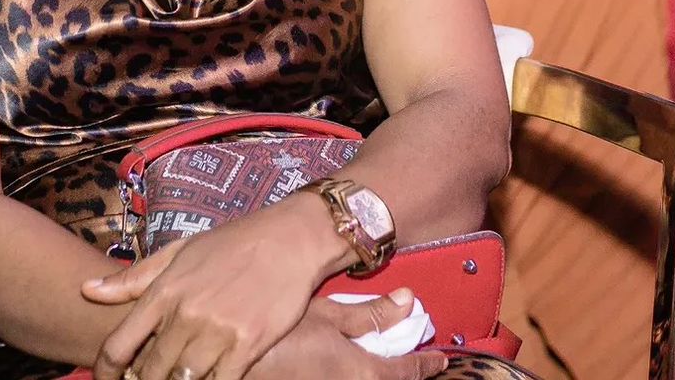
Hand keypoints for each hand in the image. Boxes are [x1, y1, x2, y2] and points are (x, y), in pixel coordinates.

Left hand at [83, 200, 334, 379]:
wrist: (290, 239)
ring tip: (180, 376)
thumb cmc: (234, 243)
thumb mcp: (181, 250)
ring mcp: (216, 331)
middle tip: (153, 376)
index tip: (110, 379)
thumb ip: (134, 276)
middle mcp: (186, 313)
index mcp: (165, 290)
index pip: (118, 346)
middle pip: (149, 372)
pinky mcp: (247, 345)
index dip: (106, 371)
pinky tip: (209, 377)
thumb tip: (87, 290)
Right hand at [247, 296, 447, 377]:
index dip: (425, 365)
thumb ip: (371, 314)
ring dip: (380, 374)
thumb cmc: (282, 331)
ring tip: (387, 361)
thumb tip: (409, 302)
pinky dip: (358, 374)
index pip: (404, 373)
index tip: (441, 359)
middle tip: (417, 361)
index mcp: (360, 374)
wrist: (233, 360)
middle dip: (404, 374)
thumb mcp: (328, 313)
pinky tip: (351, 364)